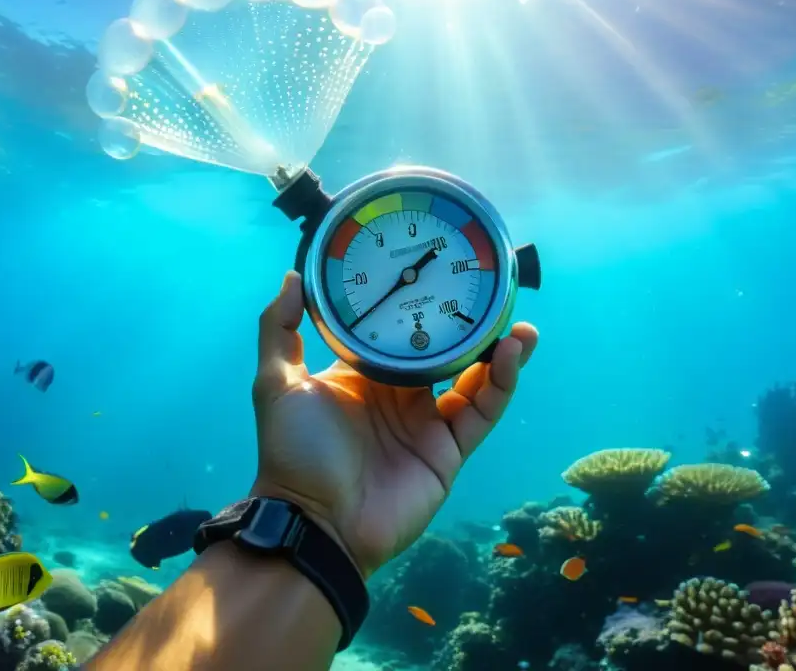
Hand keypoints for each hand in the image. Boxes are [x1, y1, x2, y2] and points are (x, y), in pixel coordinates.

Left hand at [251, 271, 537, 577]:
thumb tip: (294, 277)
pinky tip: (511, 355)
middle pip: (443, 353)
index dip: (419, 306)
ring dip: (498, 352)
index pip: (397, 332)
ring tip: (519, 323)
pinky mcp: (449, 451)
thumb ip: (279, 330)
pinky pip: (482, 413)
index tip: (438, 272)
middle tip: (490, 292)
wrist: (315, 522)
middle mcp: (397, 396)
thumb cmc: (293, 451)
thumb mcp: (276, 383)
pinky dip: (501, 385)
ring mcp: (426, 424)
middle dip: (468, 326)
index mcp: (362, 377)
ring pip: (472, 380)